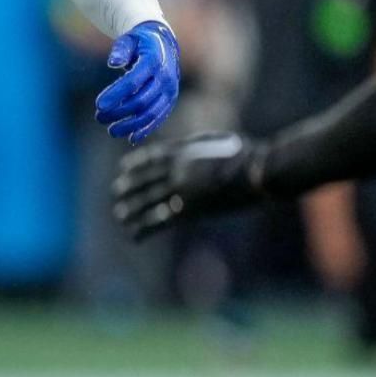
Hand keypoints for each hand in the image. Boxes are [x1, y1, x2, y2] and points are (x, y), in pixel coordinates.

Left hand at [95, 20, 178, 143]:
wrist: (163, 44)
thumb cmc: (139, 42)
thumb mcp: (128, 39)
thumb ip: (120, 49)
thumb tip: (113, 62)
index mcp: (153, 61)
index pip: (133, 81)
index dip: (116, 94)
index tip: (98, 105)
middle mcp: (165, 78)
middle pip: (141, 101)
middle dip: (119, 112)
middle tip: (99, 117)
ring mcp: (170, 91)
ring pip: (151, 113)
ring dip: (130, 125)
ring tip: (111, 131)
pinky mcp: (170, 100)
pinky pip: (159, 117)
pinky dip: (146, 129)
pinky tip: (131, 138)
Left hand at [113, 132, 263, 239]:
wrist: (259, 173)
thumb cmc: (248, 155)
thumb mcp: (219, 140)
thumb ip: (200, 144)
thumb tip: (190, 145)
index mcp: (184, 152)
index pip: (152, 157)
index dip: (136, 163)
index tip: (123, 167)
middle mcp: (177, 170)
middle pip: (145, 180)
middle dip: (129, 187)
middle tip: (116, 192)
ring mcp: (182, 190)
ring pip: (148, 201)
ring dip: (132, 209)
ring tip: (120, 215)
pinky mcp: (190, 211)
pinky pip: (161, 221)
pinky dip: (145, 229)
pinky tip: (134, 236)